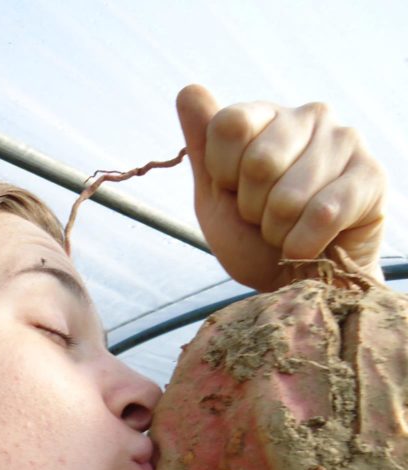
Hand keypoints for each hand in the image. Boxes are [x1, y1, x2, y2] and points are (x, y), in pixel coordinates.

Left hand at [176, 84, 385, 289]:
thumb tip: (189, 90)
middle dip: (253, 209)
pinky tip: (311, 246)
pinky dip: (304, 244)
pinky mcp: (372, 177)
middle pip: (259, 162)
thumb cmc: (255, 242)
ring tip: (290, 232)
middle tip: (267, 219)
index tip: (234, 192)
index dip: (223, 175)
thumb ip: (202, 147)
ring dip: (278, 233)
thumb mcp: (215, 199)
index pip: (228, 125)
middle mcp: (311, 116)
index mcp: (268, 116)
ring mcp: (346, 141)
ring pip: (288, 197)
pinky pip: (323, 214)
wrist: (296, 287)